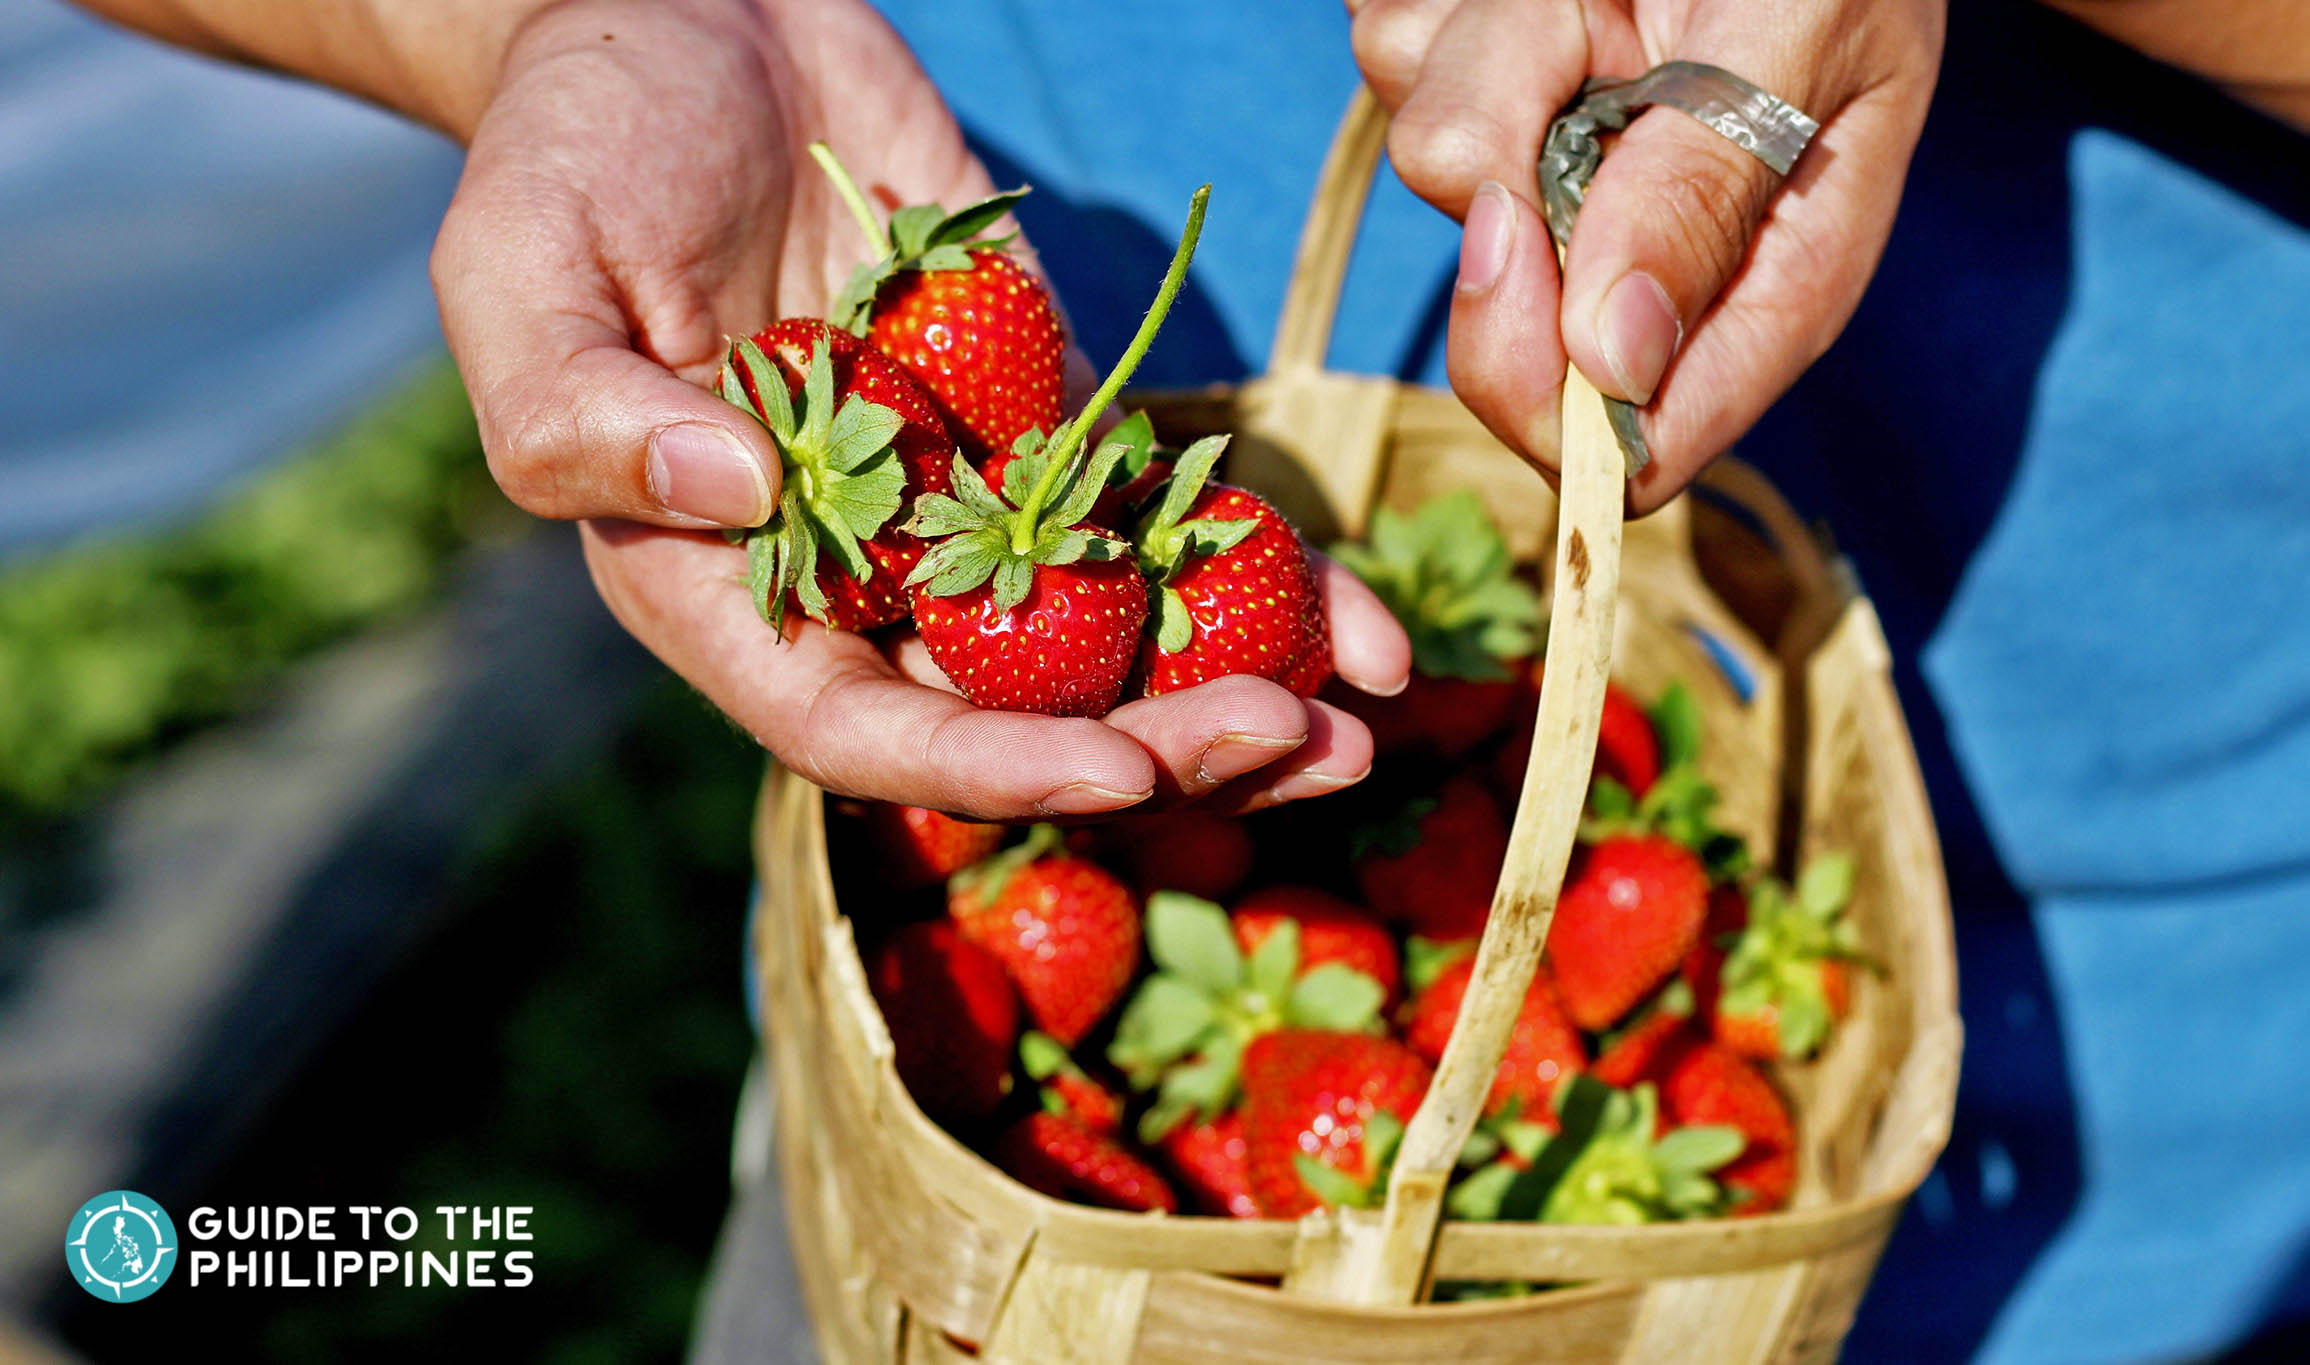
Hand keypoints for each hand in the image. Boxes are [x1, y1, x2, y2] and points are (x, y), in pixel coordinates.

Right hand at [431, 0, 1409, 818]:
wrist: (695, 13)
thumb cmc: (574, 145)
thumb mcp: (522, 271)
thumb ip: (579, 415)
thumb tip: (734, 497)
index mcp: (728, 581)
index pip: (860, 725)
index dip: (988, 764)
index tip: (1117, 766)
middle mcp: (862, 569)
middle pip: (1017, 708)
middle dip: (1155, 744)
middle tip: (1292, 745)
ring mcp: (968, 496)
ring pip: (1112, 639)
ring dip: (1236, 688)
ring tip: (1361, 717)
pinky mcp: (1051, 412)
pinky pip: (1163, 510)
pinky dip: (1263, 569)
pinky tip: (1364, 622)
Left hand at [1350, 0, 1944, 510]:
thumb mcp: (1798, 34)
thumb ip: (1705, 190)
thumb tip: (1613, 362)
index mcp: (1759, 282)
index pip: (1636, 451)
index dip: (1551, 398)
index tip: (1518, 252)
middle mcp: (1638, 250)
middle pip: (1501, 319)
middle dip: (1513, 162)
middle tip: (1581, 30)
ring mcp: (1546, 167)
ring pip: (1434, 157)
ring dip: (1490, 44)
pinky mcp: (1476, 92)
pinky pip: (1397, 63)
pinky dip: (1447, 2)